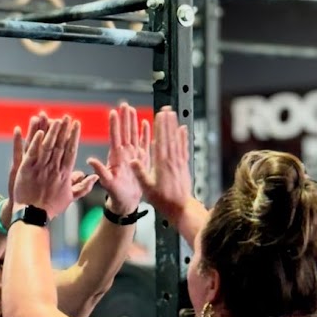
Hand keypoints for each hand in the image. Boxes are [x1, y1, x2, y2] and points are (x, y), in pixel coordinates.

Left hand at [14, 115, 92, 217]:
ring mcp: (39, 169)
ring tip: (55, 119)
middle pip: (60, 146)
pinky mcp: (26, 170)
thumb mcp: (70, 197)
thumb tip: (95, 177)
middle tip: (67, 116)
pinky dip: (35, 142)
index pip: (71, 151)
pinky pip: (31, 153)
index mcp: (64, 174)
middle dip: (64, 130)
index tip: (76, 124)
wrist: (33, 215)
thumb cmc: (51, 207)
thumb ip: (83, 186)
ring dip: (51, 132)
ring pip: (47, 147)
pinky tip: (38, 131)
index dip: (74, 136)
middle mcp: (53, 169)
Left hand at [86, 102, 150, 215]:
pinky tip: (146, 123)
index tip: (113, 112)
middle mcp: (124, 154)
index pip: (115, 137)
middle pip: (124, 132)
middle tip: (123, 105)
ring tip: (131, 109)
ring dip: (133, 122)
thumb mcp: (107, 183)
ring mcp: (133, 155)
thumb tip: (90, 161)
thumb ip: (100, 171)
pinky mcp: (142, 159)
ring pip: (133, 135)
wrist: (127, 202)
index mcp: (116, 157)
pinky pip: (144, 143)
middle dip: (124, 118)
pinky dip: (146, 133)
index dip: (114, 124)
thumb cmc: (116, 194)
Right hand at [130, 106, 191, 220]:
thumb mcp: (147, 189)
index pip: (160, 141)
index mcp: (161, 165)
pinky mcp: (184, 165)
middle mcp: (171, 161)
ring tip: (173, 114)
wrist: (180, 208)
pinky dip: (183, 137)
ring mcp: (179, 162)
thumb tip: (132, 161)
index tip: (159, 116)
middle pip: (169, 137)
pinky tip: (183, 129)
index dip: (160, 127)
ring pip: (176, 140)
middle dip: (167, 122)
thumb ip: (140, 173)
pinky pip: (184, 148)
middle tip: (166, 108)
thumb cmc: (163, 200)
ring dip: (174, 126)